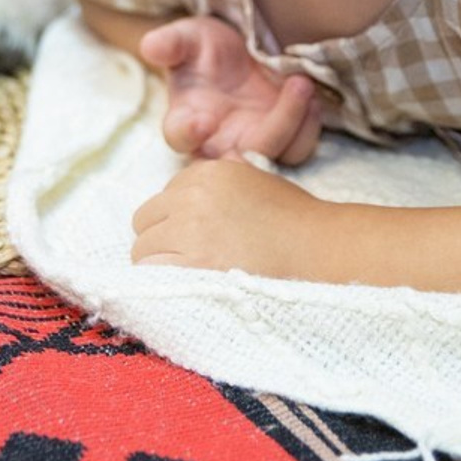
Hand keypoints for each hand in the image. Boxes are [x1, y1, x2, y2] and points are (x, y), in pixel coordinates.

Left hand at [132, 158, 323, 277]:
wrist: (318, 249)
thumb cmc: (294, 220)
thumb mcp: (256, 180)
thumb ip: (224, 178)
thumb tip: (205, 175)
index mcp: (207, 172)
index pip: (167, 194)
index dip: (178, 217)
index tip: (198, 235)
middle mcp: (192, 196)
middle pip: (145, 220)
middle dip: (162, 238)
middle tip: (189, 259)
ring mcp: (189, 230)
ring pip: (142, 249)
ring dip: (160, 263)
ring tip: (189, 276)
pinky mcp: (191, 265)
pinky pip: (151, 272)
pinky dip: (161, 282)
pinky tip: (184, 287)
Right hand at [139, 16, 320, 164]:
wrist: (237, 50)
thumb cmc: (205, 48)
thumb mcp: (187, 37)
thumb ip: (170, 42)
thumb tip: (150, 46)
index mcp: (186, 119)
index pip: (179, 137)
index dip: (188, 134)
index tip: (202, 121)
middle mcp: (218, 142)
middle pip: (238, 160)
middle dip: (269, 133)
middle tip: (292, 91)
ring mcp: (251, 143)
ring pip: (275, 156)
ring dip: (293, 125)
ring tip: (301, 83)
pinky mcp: (281, 140)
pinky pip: (298, 150)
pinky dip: (308, 127)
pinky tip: (311, 95)